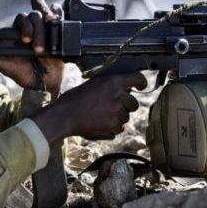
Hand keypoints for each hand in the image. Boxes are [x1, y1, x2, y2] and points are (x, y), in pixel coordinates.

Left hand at [0, 0, 64, 96]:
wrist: (44, 83)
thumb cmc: (24, 73)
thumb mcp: (5, 65)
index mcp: (20, 31)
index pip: (22, 17)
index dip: (25, 25)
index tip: (25, 41)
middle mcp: (33, 27)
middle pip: (34, 13)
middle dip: (36, 28)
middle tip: (35, 45)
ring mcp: (47, 28)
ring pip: (46, 12)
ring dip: (46, 25)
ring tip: (47, 41)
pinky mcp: (59, 30)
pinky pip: (59, 13)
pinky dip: (58, 15)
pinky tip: (57, 24)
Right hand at [32, 73, 147, 143]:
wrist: (65, 116)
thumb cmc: (74, 99)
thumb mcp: (93, 84)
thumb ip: (109, 86)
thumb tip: (121, 89)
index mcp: (113, 81)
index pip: (137, 78)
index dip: (141, 83)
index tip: (142, 86)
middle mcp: (118, 94)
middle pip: (134, 103)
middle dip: (126, 107)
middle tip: (112, 108)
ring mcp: (117, 110)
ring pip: (126, 117)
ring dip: (117, 118)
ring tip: (101, 117)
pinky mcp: (114, 124)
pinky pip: (119, 128)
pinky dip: (112, 128)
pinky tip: (99, 124)